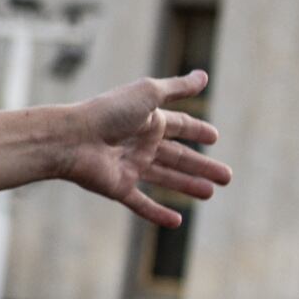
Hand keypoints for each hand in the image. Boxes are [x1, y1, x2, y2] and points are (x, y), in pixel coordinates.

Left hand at [55, 71, 230, 226]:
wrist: (71, 139)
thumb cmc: (108, 112)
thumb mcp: (148, 94)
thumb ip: (176, 88)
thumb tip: (204, 75)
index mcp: (148, 120)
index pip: (180, 126)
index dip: (197, 130)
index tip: (215, 138)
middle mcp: (140, 143)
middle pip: (178, 156)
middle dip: (202, 166)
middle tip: (228, 177)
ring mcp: (130, 166)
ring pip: (165, 178)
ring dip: (187, 186)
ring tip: (210, 193)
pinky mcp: (118, 187)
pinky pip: (141, 203)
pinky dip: (157, 213)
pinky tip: (177, 222)